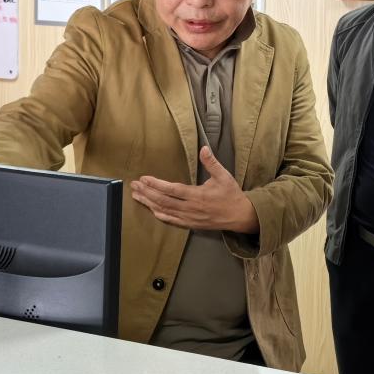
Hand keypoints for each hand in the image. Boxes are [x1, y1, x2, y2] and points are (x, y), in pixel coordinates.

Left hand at [130, 146, 258, 233]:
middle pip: (163, 201)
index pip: (172, 190)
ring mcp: (189, 218)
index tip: (144, 179)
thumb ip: (212, 163)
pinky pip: (171, 221)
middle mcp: (191, 208)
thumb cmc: (231, 195)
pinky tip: (150, 209)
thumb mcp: (224, 176)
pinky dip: (159, 215)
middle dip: (147, 193)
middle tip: (134, 186)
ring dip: (149, 203)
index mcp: (198, 195)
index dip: (156, 185)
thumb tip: (204, 148)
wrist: (240, 216)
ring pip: (164, 211)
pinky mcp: (190, 224)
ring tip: (136, 195)